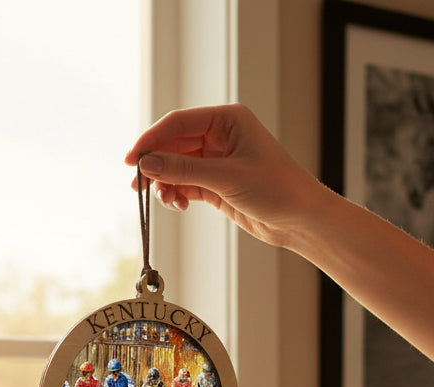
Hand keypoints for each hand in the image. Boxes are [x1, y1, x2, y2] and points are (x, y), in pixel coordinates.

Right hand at [124, 103, 322, 249]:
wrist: (301, 219)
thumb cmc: (277, 189)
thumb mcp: (227, 178)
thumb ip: (184, 171)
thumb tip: (149, 166)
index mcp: (227, 120)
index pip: (178, 123)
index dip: (152, 141)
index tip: (133, 161)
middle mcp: (221, 136)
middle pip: (174, 145)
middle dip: (157, 166)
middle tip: (139, 186)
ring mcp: (219, 161)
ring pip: (178, 167)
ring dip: (167, 183)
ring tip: (164, 200)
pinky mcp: (218, 184)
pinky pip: (187, 184)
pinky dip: (178, 194)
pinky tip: (178, 205)